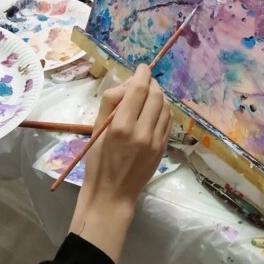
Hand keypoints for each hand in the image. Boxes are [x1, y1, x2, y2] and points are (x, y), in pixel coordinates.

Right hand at [69, 65, 172, 261]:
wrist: (112, 195)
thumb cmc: (97, 163)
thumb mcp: (96, 130)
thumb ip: (109, 104)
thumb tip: (124, 85)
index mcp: (121, 126)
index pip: (138, 90)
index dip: (142, 74)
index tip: (141, 67)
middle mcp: (142, 131)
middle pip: (155, 95)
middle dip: (150, 83)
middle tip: (142, 82)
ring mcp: (156, 141)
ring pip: (165, 106)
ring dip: (158, 96)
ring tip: (147, 95)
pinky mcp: (163, 148)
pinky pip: (168, 120)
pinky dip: (162, 110)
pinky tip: (153, 110)